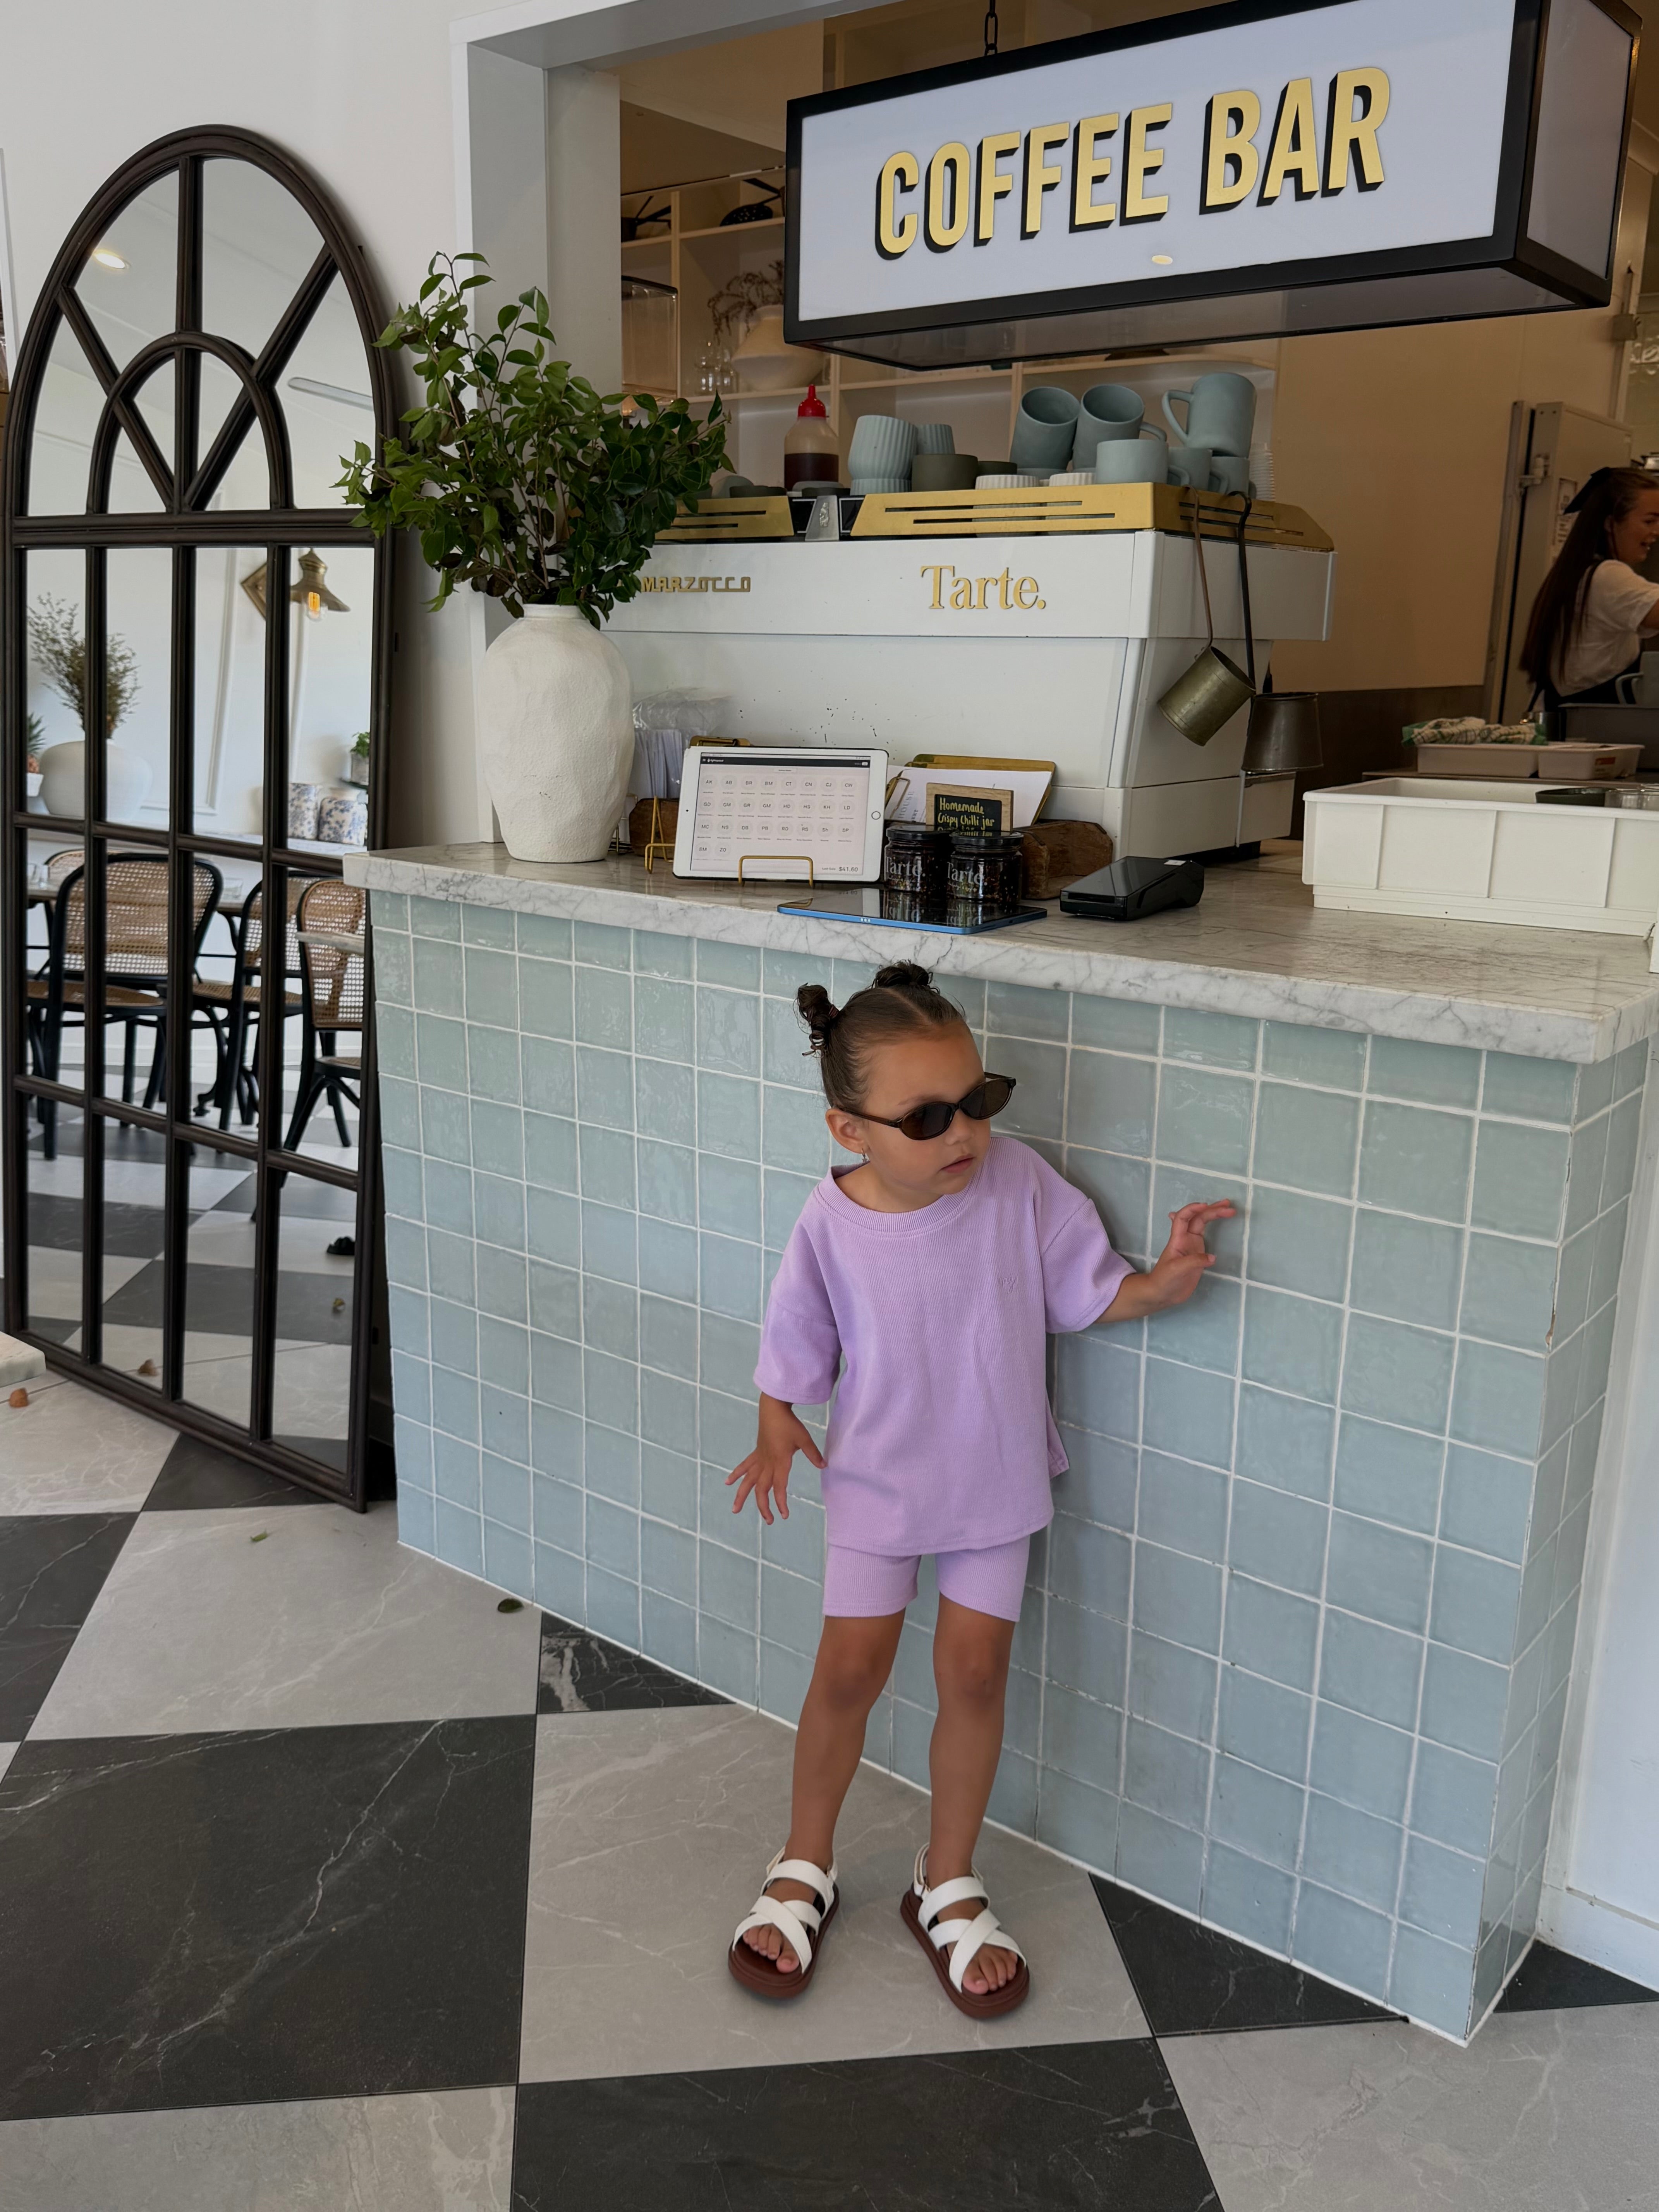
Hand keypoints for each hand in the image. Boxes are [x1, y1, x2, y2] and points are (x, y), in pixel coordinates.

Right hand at [726, 1394, 824, 1524]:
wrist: (773, 1409)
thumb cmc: (789, 1424)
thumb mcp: (804, 1439)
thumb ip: (813, 1454)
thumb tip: (824, 1465)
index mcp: (779, 1462)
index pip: (779, 1487)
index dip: (780, 1502)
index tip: (783, 1515)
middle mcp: (767, 1464)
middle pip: (762, 1489)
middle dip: (764, 1506)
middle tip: (769, 1521)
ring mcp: (759, 1459)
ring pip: (748, 1481)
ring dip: (742, 1496)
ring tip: (735, 1510)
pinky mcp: (756, 1453)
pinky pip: (745, 1466)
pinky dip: (736, 1474)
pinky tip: (728, 1482)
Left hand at [1146, 1200, 1234, 1309]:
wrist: (1162, 1294)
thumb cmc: (1164, 1280)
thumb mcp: (1177, 1270)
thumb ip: (1194, 1262)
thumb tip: (1212, 1258)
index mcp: (1177, 1239)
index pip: (1182, 1217)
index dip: (1192, 1209)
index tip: (1206, 1206)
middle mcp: (1185, 1239)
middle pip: (1198, 1219)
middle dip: (1212, 1210)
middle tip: (1228, 1206)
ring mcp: (1192, 1246)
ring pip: (1203, 1225)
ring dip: (1214, 1215)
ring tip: (1228, 1208)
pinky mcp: (1198, 1255)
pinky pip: (1206, 1237)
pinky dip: (1212, 1227)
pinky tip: (1216, 1220)